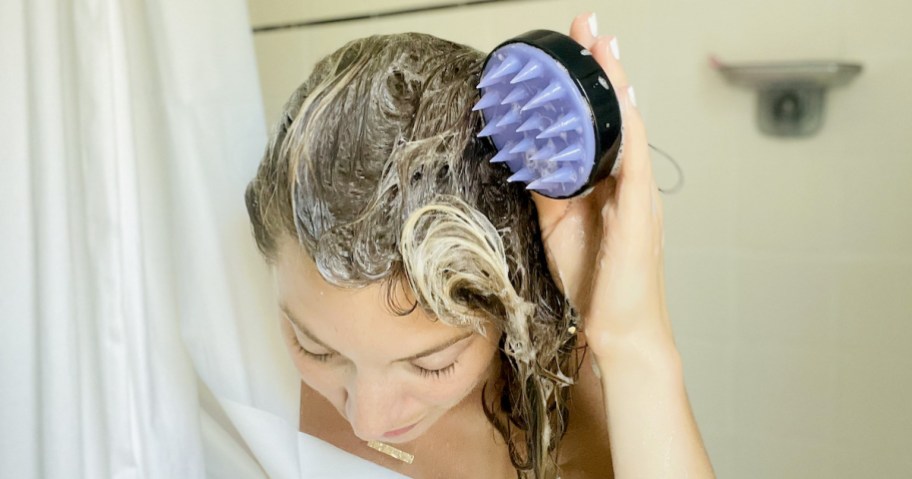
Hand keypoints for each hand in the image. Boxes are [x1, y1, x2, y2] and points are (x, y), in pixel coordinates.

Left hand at [531, 13, 671, 355]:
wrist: (617, 333)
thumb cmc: (596, 285)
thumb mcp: (559, 228)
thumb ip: (550, 192)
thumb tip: (530, 162)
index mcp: (612, 187)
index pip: (602, 126)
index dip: (591, 88)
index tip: (577, 50)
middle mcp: (630, 185)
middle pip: (618, 117)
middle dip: (604, 71)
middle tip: (588, 29)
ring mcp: (639, 197)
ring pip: (628, 130)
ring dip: (614, 86)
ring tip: (601, 47)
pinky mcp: (640, 215)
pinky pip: (633, 163)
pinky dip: (624, 130)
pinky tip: (617, 102)